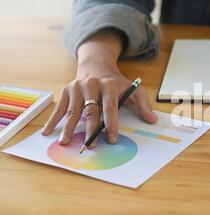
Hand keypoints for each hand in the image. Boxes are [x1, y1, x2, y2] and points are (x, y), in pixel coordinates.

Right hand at [42, 30, 157, 147]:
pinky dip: (53, 120)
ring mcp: (77, 88)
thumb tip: (153, 119)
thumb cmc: (117, 83)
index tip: (112, 138)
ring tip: (66, 143)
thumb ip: (144, 104)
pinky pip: (59, 108)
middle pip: (90, 111)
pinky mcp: (66, 91)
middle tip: (90, 145)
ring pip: (73, 111)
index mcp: (109, 86)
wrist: (97, 66)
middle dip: (90, 129)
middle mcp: (91, 85)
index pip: (110, 107)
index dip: (111, 124)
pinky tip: (48, 132)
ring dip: (68, 128)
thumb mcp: (134, 89)